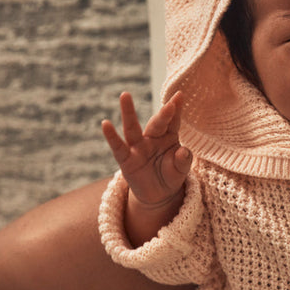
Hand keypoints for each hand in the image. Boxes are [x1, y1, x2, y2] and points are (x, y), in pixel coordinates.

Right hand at [101, 91, 191, 209]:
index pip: (173, 122)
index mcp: (168, 137)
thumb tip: (184, 151)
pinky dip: (112, 136)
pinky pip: (118, 147)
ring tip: (125, 95)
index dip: (176, 110)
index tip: (180, 96)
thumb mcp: (181, 170)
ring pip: (132, 128)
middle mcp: (152, 138)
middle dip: (163, 114)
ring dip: (129, 112)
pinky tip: (106, 124)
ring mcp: (138, 147)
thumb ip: (183, 161)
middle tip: (170, 104)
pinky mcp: (126, 159)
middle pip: (157, 123)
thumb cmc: (171, 175)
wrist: (158, 195)